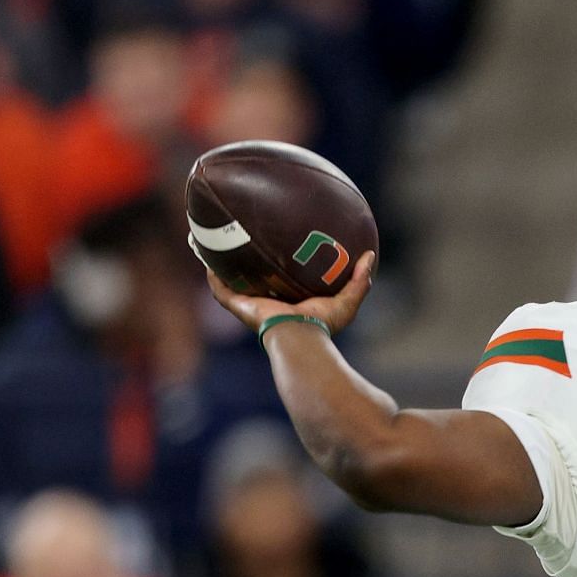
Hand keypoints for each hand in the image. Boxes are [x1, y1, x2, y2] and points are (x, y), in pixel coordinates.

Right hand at [207, 250, 376, 336]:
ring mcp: (249, 305)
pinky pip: (219, 288)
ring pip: (230, 282)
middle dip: (245, 263)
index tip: (275, 246)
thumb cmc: (322, 325)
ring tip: (214, 242)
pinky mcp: (238, 305)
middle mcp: (266, 303)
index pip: (279, 282)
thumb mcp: (346, 301)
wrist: (300, 337)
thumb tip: (370, 255)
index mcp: (288, 301)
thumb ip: (359, 281)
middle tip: (240, 238)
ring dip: (221, 265)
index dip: (275, 266)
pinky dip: (212, 274)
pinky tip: (206, 256)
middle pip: (251, 280)